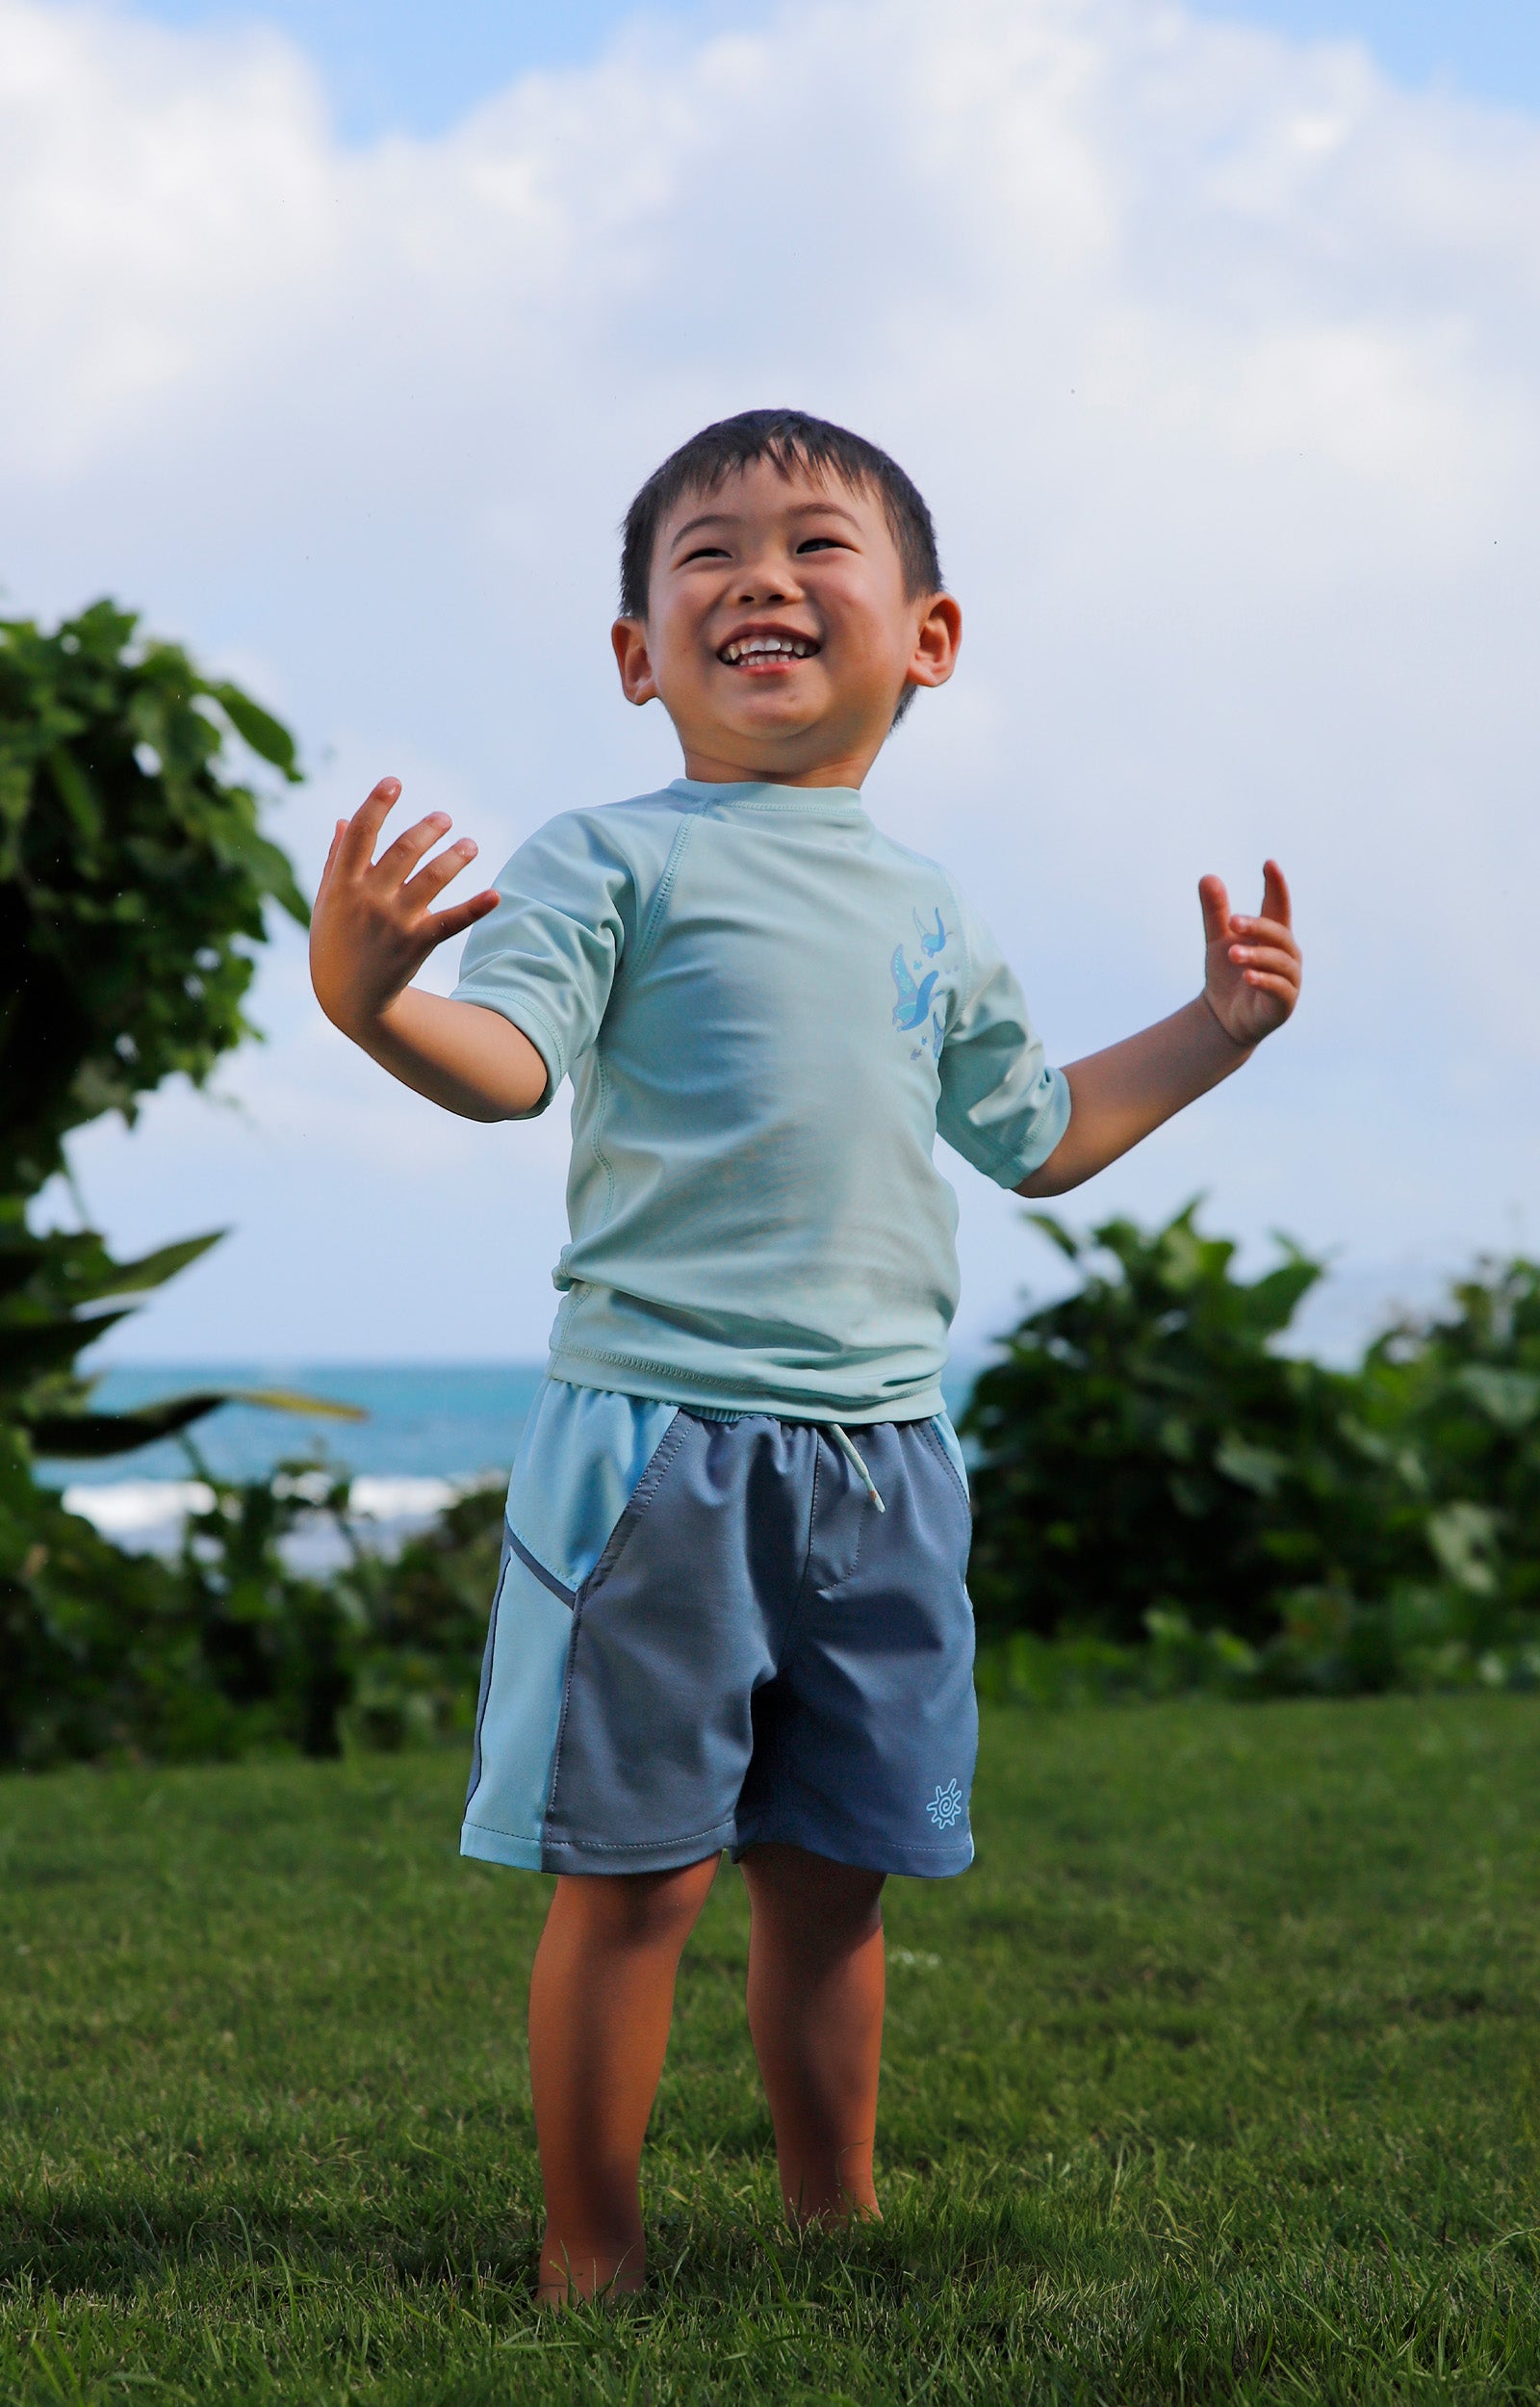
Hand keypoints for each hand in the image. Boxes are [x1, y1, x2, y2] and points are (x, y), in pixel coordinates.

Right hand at [310, 778, 498, 1036]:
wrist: (348, 1000)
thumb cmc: (334, 944)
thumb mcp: (327, 902)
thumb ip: (336, 860)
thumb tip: (345, 821)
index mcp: (343, 883)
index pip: (362, 833)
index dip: (377, 804)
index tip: (394, 782)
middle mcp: (370, 898)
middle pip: (405, 850)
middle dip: (428, 829)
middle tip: (445, 819)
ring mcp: (395, 921)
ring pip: (433, 878)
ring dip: (456, 857)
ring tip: (470, 844)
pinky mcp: (417, 943)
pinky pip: (452, 921)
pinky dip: (476, 908)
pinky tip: (496, 895)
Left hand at [1199, 859, 1299, 1047]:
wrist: (1223, 1018)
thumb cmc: (1227, 975)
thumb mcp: (1218, 940)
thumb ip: (1215, 912)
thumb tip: (1207, 876)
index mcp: (1273, 936)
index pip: (1278, 906)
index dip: (1276, 886)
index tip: (1268, 864)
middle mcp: (1287, 954)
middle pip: (1278, 934)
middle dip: (1257, 926)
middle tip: (1232, 921)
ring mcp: (1289, 979)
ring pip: (1279, 961)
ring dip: (1257, 955)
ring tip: (1231, 954)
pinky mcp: (1284, 1003)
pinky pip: (1279, 988)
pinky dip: (1265, 980)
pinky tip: (1247, 976)